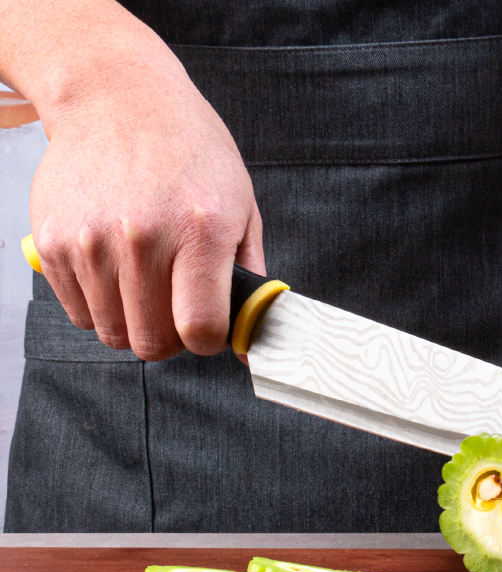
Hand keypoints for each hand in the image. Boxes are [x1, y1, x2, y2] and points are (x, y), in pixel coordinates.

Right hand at [29, 49, 263, 360]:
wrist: (119, 99)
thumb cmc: (190, 153)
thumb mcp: (242, 206)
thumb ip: (248, 277)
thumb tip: (250, 337)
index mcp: (201, 229)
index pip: (200, 328)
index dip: (208, 342)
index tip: (208, 329)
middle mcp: (143, 236)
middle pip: (152, 342)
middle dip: (171, 340)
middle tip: (176, 311)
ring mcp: (91, 241)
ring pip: (113, 334)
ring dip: (134, 322)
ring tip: (146, 284)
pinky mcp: (52, 243)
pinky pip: (79, 313)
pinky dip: (100, 306)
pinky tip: (115, 271)